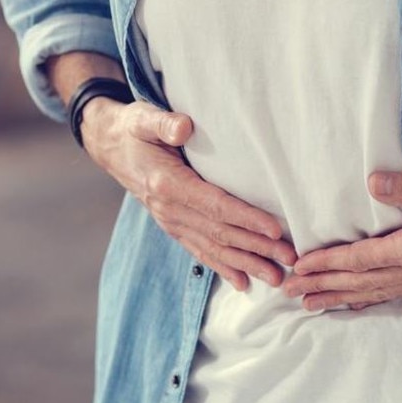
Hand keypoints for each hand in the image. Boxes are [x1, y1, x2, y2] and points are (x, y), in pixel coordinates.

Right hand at [81, 98, 296, 289]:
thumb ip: (163, 123)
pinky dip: (223, 269)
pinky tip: (243, 283)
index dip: (246, 219)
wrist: (111, 148)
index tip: (275, 231)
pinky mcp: (174, 228)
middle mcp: (170, 210)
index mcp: (168, 184)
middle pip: (220, 233)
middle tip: (290, 259)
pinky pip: (200, 252)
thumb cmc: (135, 130)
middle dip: (257, 248)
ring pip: (214, 249)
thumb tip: (183, 126)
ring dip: (247, 265)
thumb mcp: (143, 119)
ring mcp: (171, 223)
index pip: (215, 206)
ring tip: (276, 278)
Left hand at [282, 171, 401, 310]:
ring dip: (337, 298)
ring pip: (371, 294)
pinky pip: (390, 296)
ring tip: (308, 306)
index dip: (326, 263)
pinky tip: (352, 304)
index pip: (360, 259)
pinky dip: (364, 302)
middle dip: (321, 286)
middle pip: (358, 282)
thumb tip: (373, 183)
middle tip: (287, 292)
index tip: (298, 267)